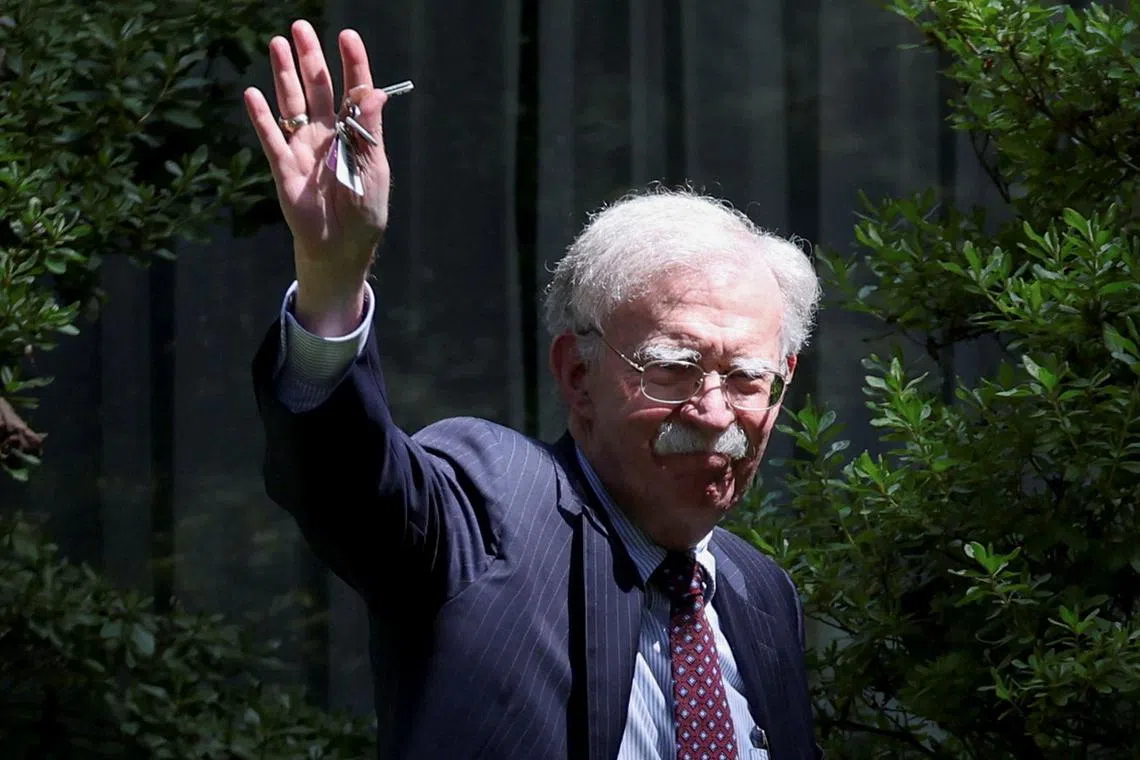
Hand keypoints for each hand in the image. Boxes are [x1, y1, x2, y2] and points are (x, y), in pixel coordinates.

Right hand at [243, 20, 389, 333]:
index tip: (347, 36)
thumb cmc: (364, 213)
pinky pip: (270, 137)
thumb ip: (369, 132)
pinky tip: (251, 93)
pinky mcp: (283, 167)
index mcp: (357, 134)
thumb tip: (374, 93)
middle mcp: (329, 134)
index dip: (352, 64)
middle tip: (301, 26)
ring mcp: (304, 148)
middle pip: (319, 88)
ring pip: (293, 104)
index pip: (355, 91)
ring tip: (278, 43)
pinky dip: (261, 117)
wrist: (340, 248)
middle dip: (311, 58)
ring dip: (285, 75)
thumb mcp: (373, 172)